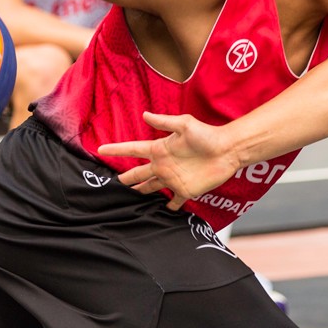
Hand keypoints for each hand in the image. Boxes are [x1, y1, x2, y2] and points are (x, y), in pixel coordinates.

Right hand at [98, 112, 240, 210]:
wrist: (227, 150)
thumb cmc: (207, 135)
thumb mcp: (184, 124)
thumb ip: (164, 121)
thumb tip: (144, 114)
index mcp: (160, 149)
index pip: (133, 150)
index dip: (117, 150)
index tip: (100, 150)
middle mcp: (163, 165)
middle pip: (138, 173)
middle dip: (125, 179)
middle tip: (111, 185)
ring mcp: (173, 179)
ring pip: (150, 187)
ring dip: (140, 193)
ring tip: (127, 200)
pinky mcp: (185, 190)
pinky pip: (172, 201)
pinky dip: (166, 207)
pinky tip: (159, 213)